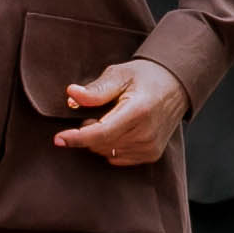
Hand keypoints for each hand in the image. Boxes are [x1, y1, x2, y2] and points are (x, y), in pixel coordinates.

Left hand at [57, 59, 189, 165]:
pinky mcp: (151, 154)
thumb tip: (72, 94)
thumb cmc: (145, 77)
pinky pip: (118, 158)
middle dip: (87, 133)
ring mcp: (150, 147)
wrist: (175, 87)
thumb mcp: (120, 74)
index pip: (101, 133)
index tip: (58, 139)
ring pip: (107, 153)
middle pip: (101, 144)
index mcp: (138, 111)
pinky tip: (117, 131)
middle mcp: (146, 133)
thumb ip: (96, 89)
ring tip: (108, 119)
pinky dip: (110, 147)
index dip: (77, 138)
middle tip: (93, 114)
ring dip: (98, 140)